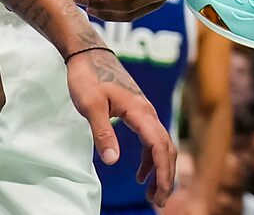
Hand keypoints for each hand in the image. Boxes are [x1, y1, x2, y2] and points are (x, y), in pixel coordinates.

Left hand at [65, 46, 176, 208]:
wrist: (88, 53)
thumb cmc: (88, 77)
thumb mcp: (90, 106)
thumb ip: (102, 133)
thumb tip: (112, 162)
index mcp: (139, 110)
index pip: (159, 145)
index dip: (163, 171)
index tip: (160, 194)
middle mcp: (146, 111)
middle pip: (166, 147)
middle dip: (166, 176)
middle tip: (158, 203)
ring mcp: (143, 111)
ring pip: (161, 144)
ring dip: (160, 169)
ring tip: (152, 195)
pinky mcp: (136, 112)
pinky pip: (151, 139)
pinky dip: (150, 159)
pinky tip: (140, 175)